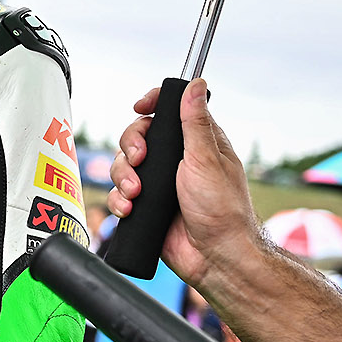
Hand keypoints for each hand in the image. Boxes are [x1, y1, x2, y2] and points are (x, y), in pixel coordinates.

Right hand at [107, 78, 266, 289]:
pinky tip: (130, 210)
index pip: (170, 111)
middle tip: (140, 159)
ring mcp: (160, 183)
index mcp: (197, 143)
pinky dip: (119, 200)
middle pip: (138, 136)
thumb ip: (195, 123)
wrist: (213, 257)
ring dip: (123, 177)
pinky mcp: (147, 206)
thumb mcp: (206, 159)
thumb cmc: (222, 210)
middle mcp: (176, 160)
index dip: (152, 105)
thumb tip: (197, 85)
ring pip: (124, 165)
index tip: (141, 107)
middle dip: (131, 146)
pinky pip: (120, 194)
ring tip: (137, 194)